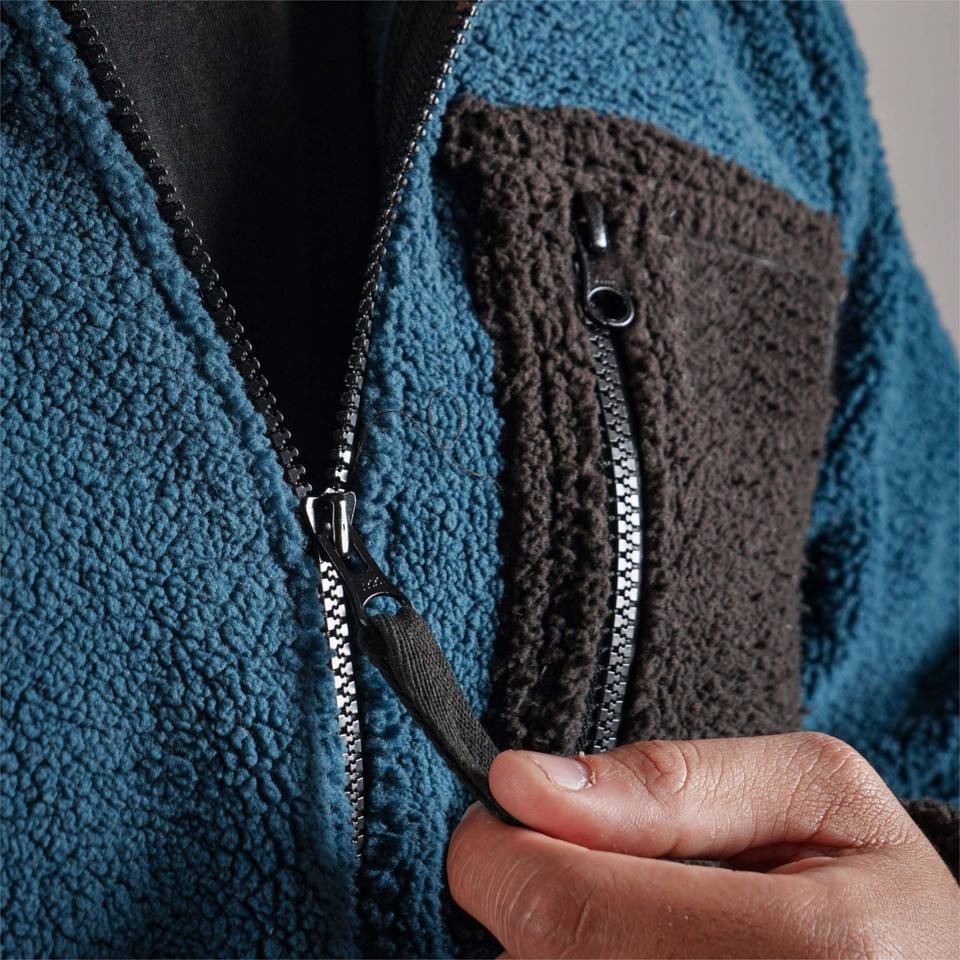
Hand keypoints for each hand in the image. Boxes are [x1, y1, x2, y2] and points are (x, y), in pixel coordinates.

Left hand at [448, 733, 958, 957]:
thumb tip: (523, 784)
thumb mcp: (808, 791)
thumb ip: (668, 783)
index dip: (500, 854)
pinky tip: (627, 948)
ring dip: (550, 944)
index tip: (503, 812)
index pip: (567, 912)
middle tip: (573, 858)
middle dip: (526, 898)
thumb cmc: (875, 885)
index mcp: (812, 955)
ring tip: (629, 915)